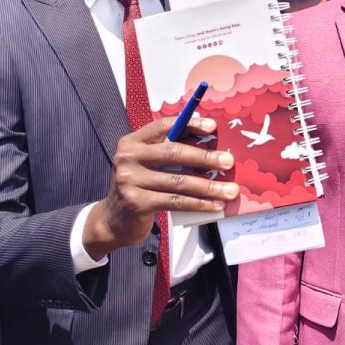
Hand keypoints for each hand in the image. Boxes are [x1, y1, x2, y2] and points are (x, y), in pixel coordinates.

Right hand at [83, 116, 237, 259]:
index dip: (189, 124)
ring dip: (208, 187)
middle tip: (228, 162)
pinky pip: (175, 202)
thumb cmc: (139, 187)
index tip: (212, 127)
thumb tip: (208, 141)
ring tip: (230, 190)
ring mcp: (130, 180)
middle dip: (205, 157)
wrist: (114, 221)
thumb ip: (170, 151)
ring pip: (178, 181)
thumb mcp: (149, 164)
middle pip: (173, 153)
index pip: (163, 126)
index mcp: (132, 142)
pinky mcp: (136, 203)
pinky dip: (199, 204)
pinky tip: (215, 206)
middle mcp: (128, 157)